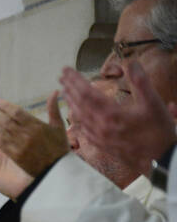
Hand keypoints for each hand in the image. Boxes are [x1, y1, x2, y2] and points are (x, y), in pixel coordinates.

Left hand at [0, 91, 69, 176]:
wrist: (57, 170)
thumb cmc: (58, 148)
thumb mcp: (58, 127)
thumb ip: (53, 109)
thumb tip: (55, 91)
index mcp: (37, 126)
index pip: (17, 113)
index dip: (6, 106)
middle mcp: (27, 135)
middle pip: (6, 121)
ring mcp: (20, 146)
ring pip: (1, 131)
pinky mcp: (15, 156)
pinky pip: (0, 145)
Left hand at [61, 63, 176, 174]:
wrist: (159, 160)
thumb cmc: (158, 130)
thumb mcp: (153, 102)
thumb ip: (140, 81)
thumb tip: (129, 62)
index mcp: (110, 114)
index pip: (86, 93)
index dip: (75, 80)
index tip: (66, 69)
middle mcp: (100, 126)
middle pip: (79, 103)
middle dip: (69, 88)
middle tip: (61, 75)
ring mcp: (99, 137)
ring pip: (79, 117)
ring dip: (71, 102)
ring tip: (64, 91)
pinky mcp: (102, 144)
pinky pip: (84, 129)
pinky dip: (77, 118)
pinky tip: (75, 115)